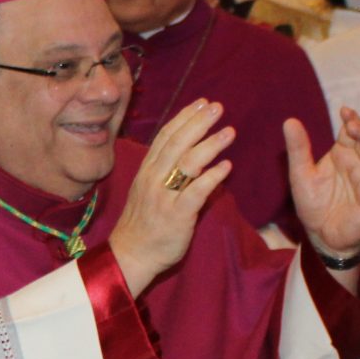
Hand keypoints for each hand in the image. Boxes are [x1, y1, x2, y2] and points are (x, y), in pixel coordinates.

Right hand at [107, 98, 235, 294]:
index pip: (165, 137)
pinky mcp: (176, 215)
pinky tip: (227, 166)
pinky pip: (196, 192)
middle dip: (199, 122)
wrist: (130, 255)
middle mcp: (153, 178)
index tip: (201, 103)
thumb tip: (194, 157)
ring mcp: (163, 196)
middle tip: (218, 107)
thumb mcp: (148, 191)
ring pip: (187, 163)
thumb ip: (167, 172)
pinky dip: (212, 177)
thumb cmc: (143, 224)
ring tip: (229, 131)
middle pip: (177, 143)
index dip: (184, 117)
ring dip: (210, 145)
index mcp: (147, 170)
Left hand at [287, 107, 359, 261]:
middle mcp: (358, 163)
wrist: (320, 234)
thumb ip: (298, 149)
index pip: (351, 131)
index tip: (345, 111)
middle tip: (355, 126)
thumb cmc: (313, 203)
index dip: (351, 120)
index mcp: (342, 153)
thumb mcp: (300, 174)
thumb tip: (289, 120)